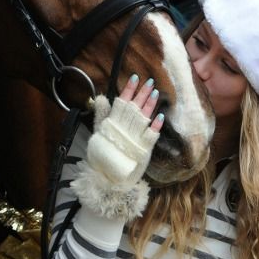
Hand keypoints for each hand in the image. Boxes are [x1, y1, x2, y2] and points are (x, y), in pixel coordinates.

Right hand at [70, 76, 163, 219]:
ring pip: (143, 118)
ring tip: (156, 93)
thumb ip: (102, 116)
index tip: (135, 78)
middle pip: (134, 108)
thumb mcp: (98, 134)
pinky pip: (151, 135)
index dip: (128, 90)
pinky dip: (156, 125)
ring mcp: (135, 139)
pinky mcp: (143, 149)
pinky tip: (161, 116)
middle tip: (150, 82)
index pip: (121, 103)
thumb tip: (103, 98)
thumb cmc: (102, 156)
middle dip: (142, 94)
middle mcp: (124, 130)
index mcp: (112, 124)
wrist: (108, 180)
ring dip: (150, 105)